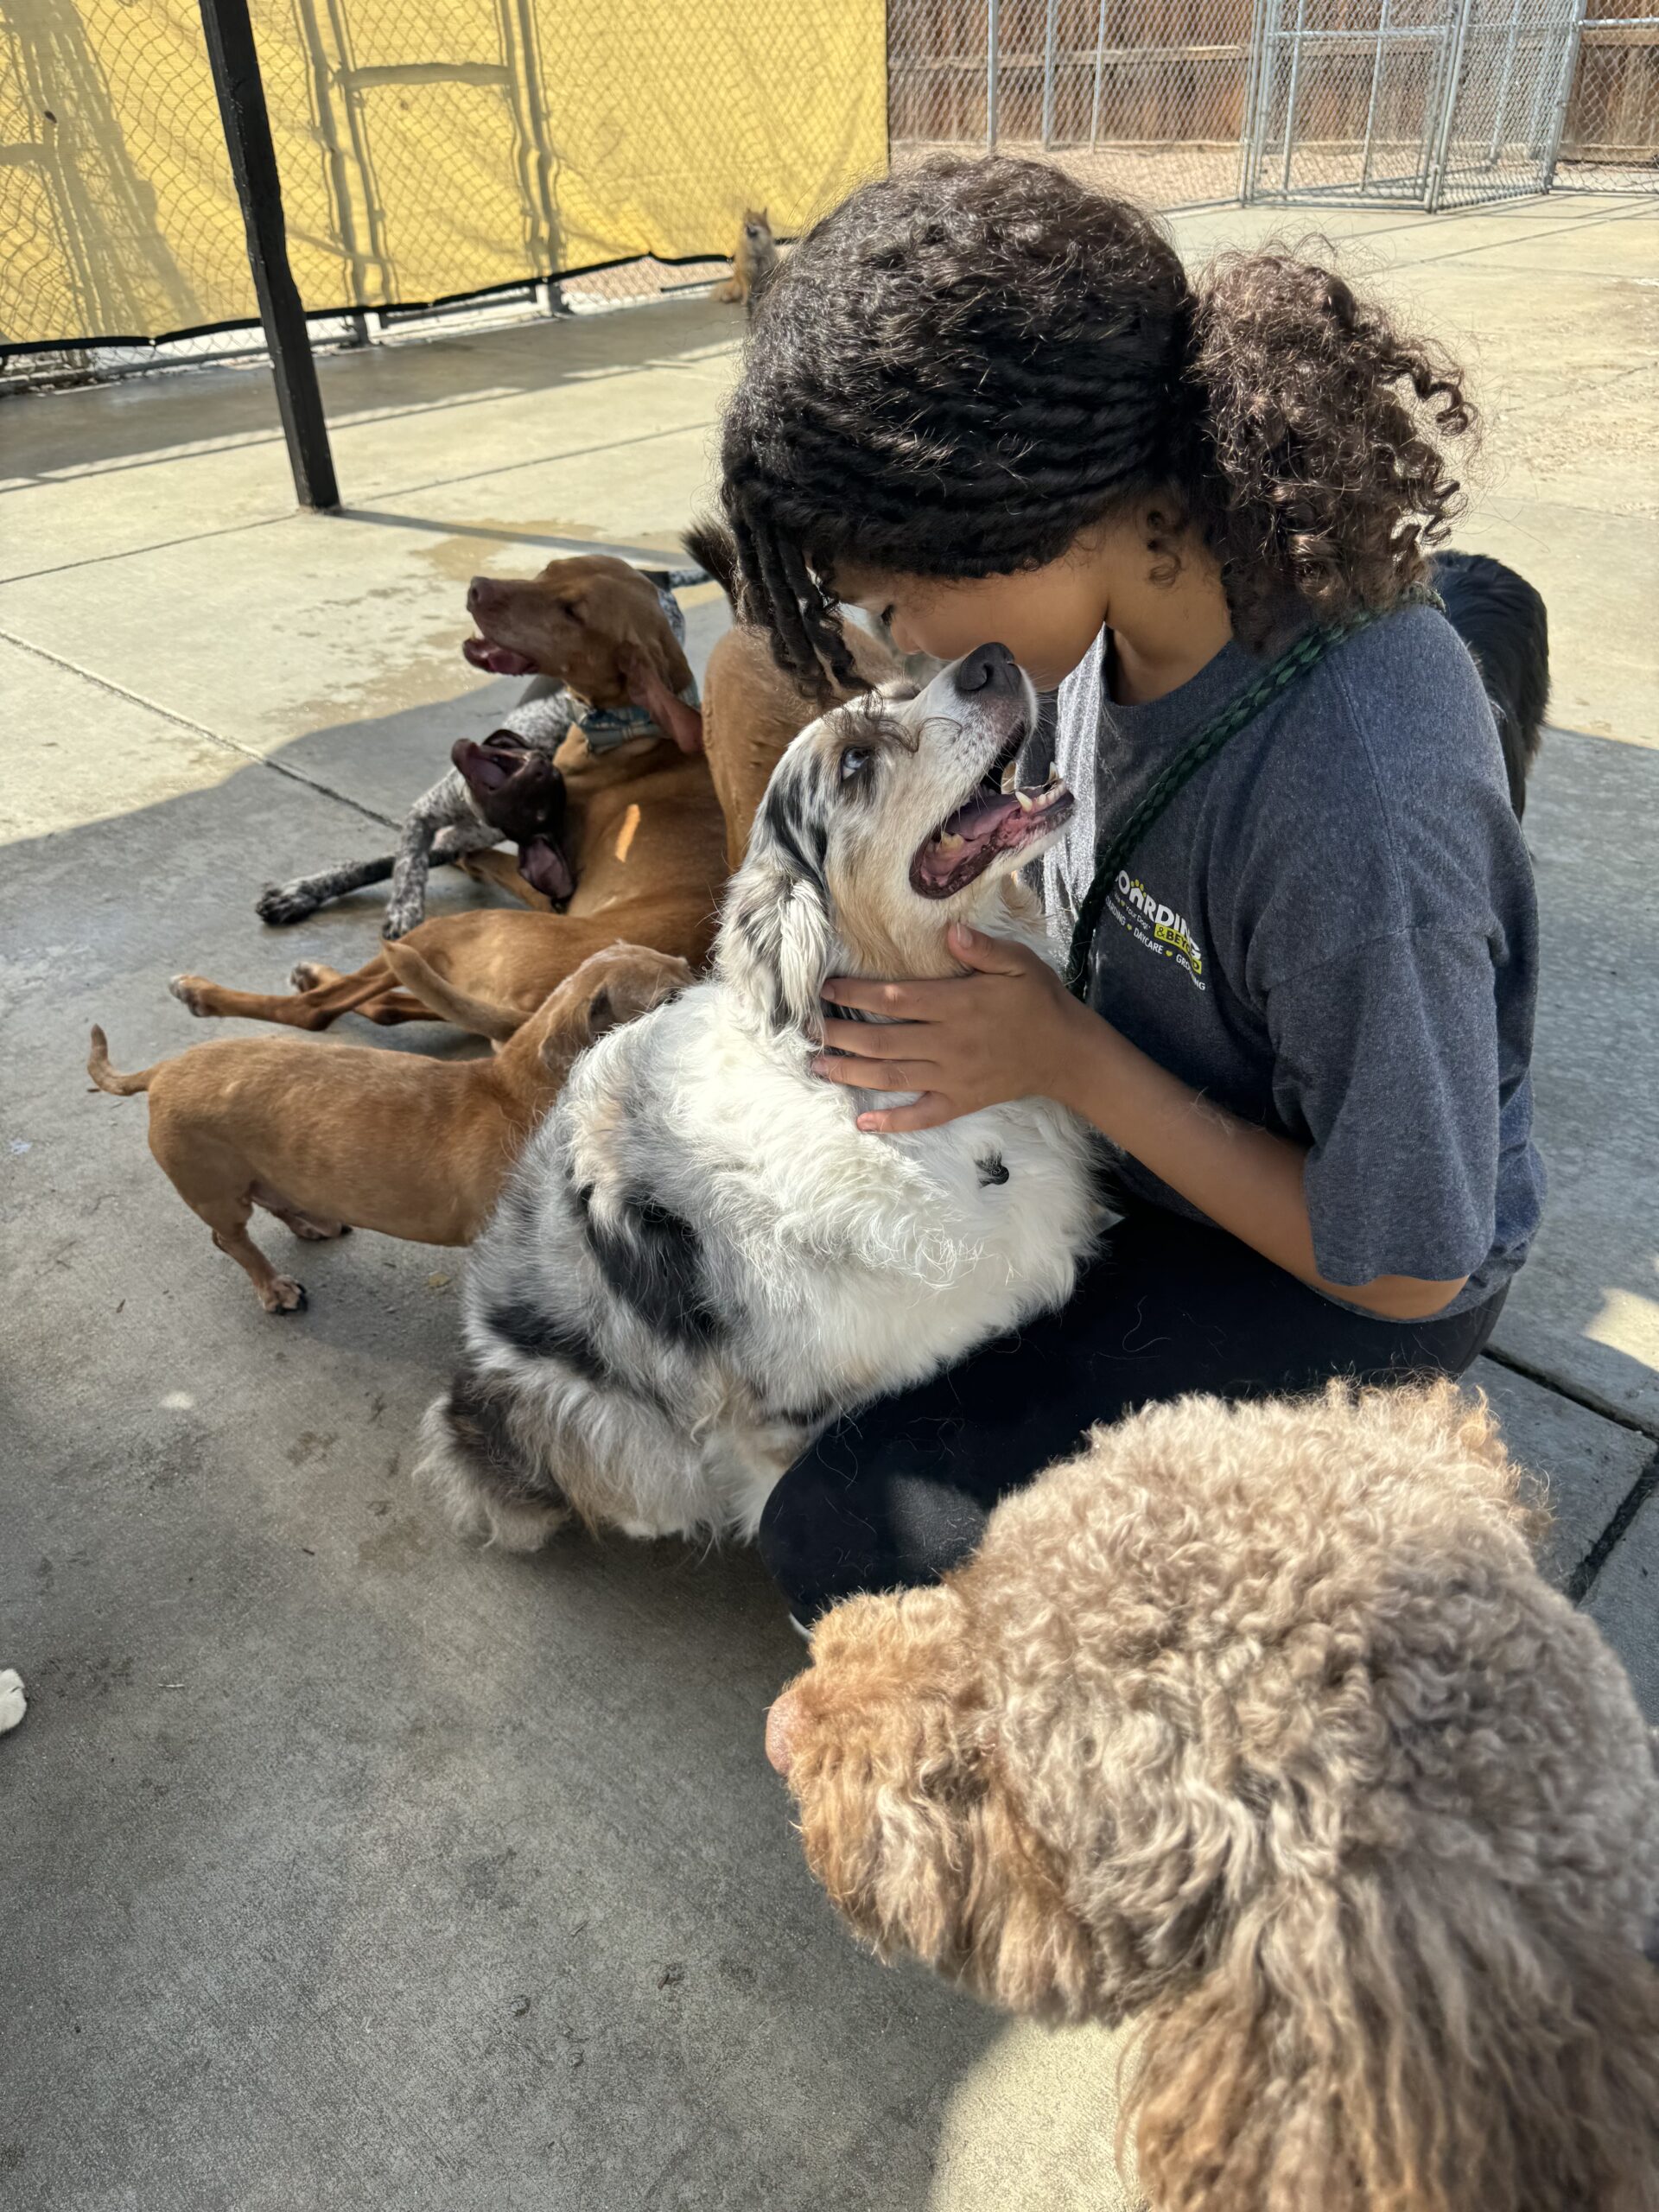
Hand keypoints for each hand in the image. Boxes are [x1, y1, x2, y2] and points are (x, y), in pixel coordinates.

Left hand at [814, 922, 1083, 1133]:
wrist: (1066, 1053)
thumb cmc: (1038, 1000)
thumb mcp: (1018, 962)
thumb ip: (981, 948)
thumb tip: (948, 931)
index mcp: (956, 1005)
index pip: (894, 999)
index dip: (855, 993)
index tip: (825, 989)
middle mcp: (948, 1042)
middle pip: (882, 1040)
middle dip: (840, 1034)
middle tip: (807, 1029)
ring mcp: (952, 1076)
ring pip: (891, 1076)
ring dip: (850, 1072)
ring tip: (817, 1065)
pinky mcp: (960, 1101)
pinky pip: (921, 1115)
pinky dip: (892, 1122)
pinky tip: (862, 1123)